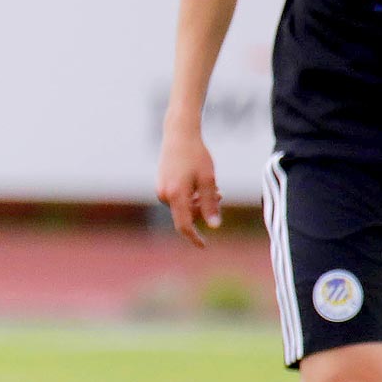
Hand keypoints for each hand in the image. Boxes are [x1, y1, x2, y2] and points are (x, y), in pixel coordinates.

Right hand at [156, 129, 221, 247]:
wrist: (179, 134)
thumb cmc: (196, 155)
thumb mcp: (208, 179)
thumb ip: (210, 204)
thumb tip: (214, 226)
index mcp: (176, 195)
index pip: (184, 225)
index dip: (194, 237)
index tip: (204, 246)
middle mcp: (165, 195)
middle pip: (186, 216)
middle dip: (203, 211)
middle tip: (219, 194)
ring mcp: (161, 190)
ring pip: (183, 207)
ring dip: (198, 202)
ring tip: (211, 185)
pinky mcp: (161, 185)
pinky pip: (178, 199)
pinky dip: (190, 196)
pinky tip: (197, 181)